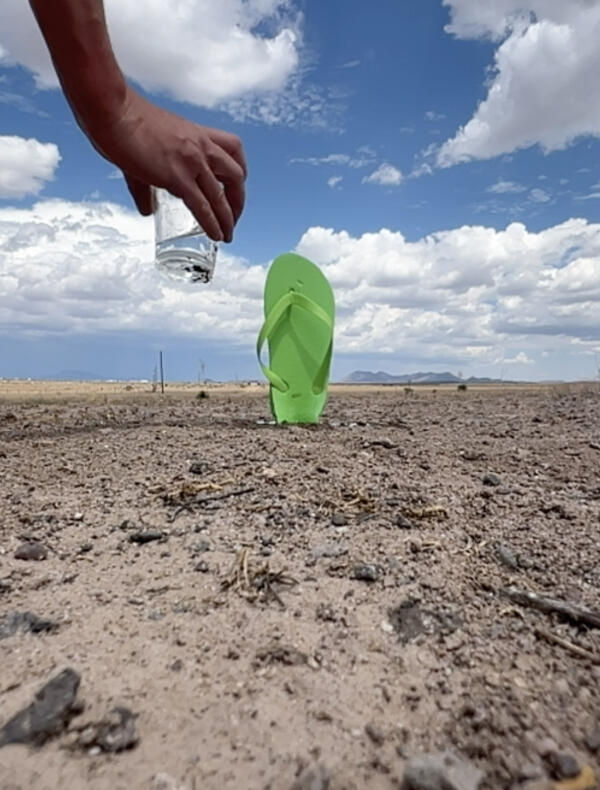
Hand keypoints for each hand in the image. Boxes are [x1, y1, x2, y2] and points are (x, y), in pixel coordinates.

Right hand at [91, 89, 246, 241]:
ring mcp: (191, 162)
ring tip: (228, 234)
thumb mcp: (146, 148)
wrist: (112, 110)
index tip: (234, 186)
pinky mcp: (177, 177)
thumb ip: (146, 185)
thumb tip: (146, 209)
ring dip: (228, 218)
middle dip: (238, 199)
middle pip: (236, 175)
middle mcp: (200, 146)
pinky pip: (202, 207)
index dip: (238, 169)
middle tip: (233, 216)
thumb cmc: (123, 119)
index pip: (232, 149)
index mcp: (196, 134)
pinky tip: (216, 236)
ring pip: (222, 195)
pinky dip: (212, 224)